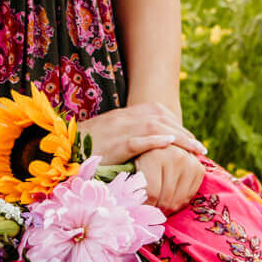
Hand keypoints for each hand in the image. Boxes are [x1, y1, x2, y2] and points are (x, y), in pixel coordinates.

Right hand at [74, 101, 207, 166]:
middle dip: (183, 132)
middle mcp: (123, 118)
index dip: (176, 123)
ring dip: (178, 137)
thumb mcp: (108, 136)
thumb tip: (146, 146)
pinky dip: (154, 141)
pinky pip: (137, 140)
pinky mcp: (113, 145)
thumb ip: (127, 136)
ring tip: (195, 149)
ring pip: (155, 127)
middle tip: (199, 148)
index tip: (190, 138)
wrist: (62, 149)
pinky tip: (169, 144)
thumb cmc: (85, 147)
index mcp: (123, 115)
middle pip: (161, 118)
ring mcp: (118, 130)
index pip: (157, 112)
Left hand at [133, 143, 203, 214]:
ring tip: (159, 208)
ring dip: (168, 209)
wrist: (162, 143)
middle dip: (157, 210)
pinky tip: (170, 201)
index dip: (146, 205)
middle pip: (166, 197)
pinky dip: (179, 203)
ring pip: (178, 200)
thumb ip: (134, 185)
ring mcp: (190, 163)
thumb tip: (134, 209)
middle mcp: (176, 157)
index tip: (140, 210)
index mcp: (156, 156)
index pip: (152, 193)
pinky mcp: (199, 169)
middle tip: (150, 213)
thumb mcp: (133, 166)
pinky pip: (189, 196)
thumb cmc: (141, 157)